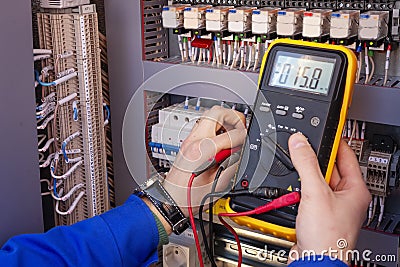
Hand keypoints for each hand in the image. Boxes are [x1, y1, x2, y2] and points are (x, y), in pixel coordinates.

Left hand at [163, 106, 246, 216]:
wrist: (170, 199)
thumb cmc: (189, 197)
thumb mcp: (218, 184)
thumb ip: (233, 164)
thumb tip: (243, 151)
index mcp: (203, 150)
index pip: (231, 133)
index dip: (245, 137)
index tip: (249, 142)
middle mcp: (194, 141)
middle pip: (217, 112)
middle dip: (234, 118)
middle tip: (242, 129)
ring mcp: (189, 140)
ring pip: (210, 116)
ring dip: (225, 121)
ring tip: (233, 134)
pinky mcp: (188, 142)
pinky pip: (205, 125)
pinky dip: (217, 128)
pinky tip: (222, 140)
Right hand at [288, 133, 370, 262]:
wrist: (314, 260)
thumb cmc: (327, 235)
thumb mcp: (315, 192)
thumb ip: (306, 163)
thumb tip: (299, 142)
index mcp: (355, 189)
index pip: (346, 154)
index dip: (334, 141)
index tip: (322, 130)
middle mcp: (346, 197)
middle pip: (328, 167)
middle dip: (313, 160)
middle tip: (300, 150)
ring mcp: (331, 205)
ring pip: (316, 181)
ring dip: (304, 177)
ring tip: (295, 174)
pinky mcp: (318, 213)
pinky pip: (308, 194)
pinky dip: (299, 190)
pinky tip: (293, 191)